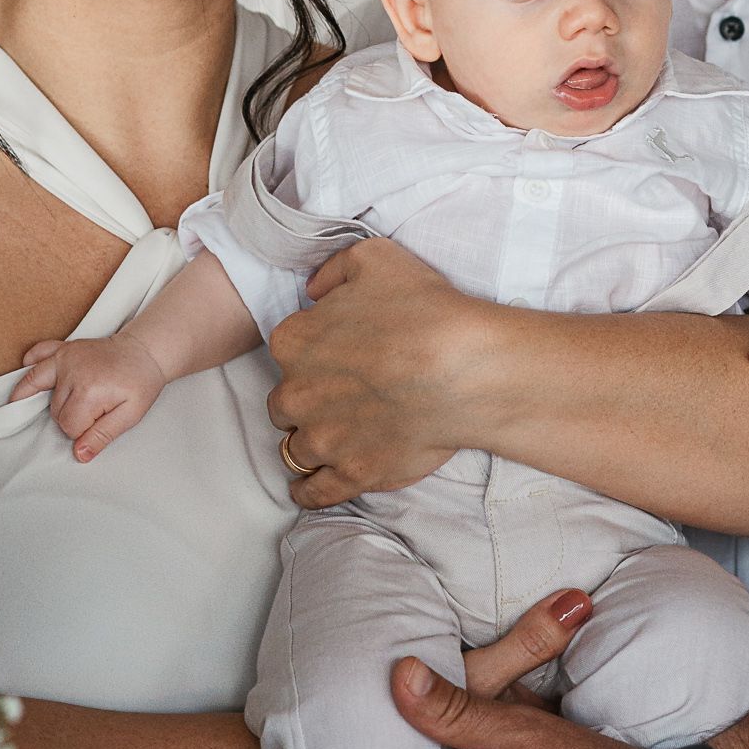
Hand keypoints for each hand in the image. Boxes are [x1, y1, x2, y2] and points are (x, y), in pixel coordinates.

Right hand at [11, 334, 165, 462]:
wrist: (146, 351)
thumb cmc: (140, 383)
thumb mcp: (131, 415)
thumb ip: (103, 435)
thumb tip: (79, 454)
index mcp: (90, 391)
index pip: (70, 426)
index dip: (84, 431)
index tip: (100, 421)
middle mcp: (73, 372)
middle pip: (56, 412)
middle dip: (73, 417)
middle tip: (95, 410)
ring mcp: (66, 357)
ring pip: (41, 391)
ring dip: (55, 401)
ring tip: (70, 402)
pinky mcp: (64, 348)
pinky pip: (38, 353)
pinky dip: (30, 364)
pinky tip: (27, 374)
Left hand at [268, 238, 494, 507]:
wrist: (462, 369)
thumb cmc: (423, 310)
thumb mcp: (375, 257)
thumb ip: (333, 270)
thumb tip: (315, 290)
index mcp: (296, 341)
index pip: (287, 349)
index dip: (312, 350)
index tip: (334, 353)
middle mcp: (297, 393)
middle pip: (286, 402)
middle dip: (306, 399)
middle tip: (338, 394)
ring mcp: (323, 439)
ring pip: (295, 447)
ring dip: (309, 441)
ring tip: (331, 438)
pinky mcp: (351, 474)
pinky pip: (314, 491)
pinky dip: (308, 490)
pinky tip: (308, 487)